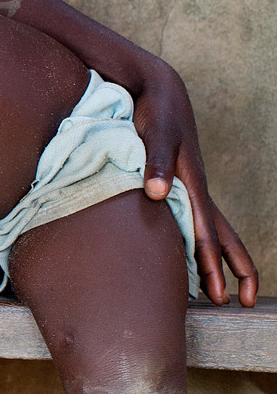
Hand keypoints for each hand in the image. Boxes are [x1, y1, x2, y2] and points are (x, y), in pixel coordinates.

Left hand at [131, 60, 257, 307]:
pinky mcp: (179, 183)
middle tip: (239, 303)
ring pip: (212, 231)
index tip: (219, 295)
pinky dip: (196, 241)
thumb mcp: (155, 133)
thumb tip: (156, 193)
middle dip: (232, 271)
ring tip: (218, 291)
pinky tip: (186, 256)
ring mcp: (190, 188)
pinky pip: (193, 220)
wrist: (157, 90)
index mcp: (193, 185)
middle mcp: (197, 191)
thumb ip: (156, 162)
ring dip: (218, 261)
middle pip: (222, 237)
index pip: (207, 233)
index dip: (213, 265)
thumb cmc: (155, 111)